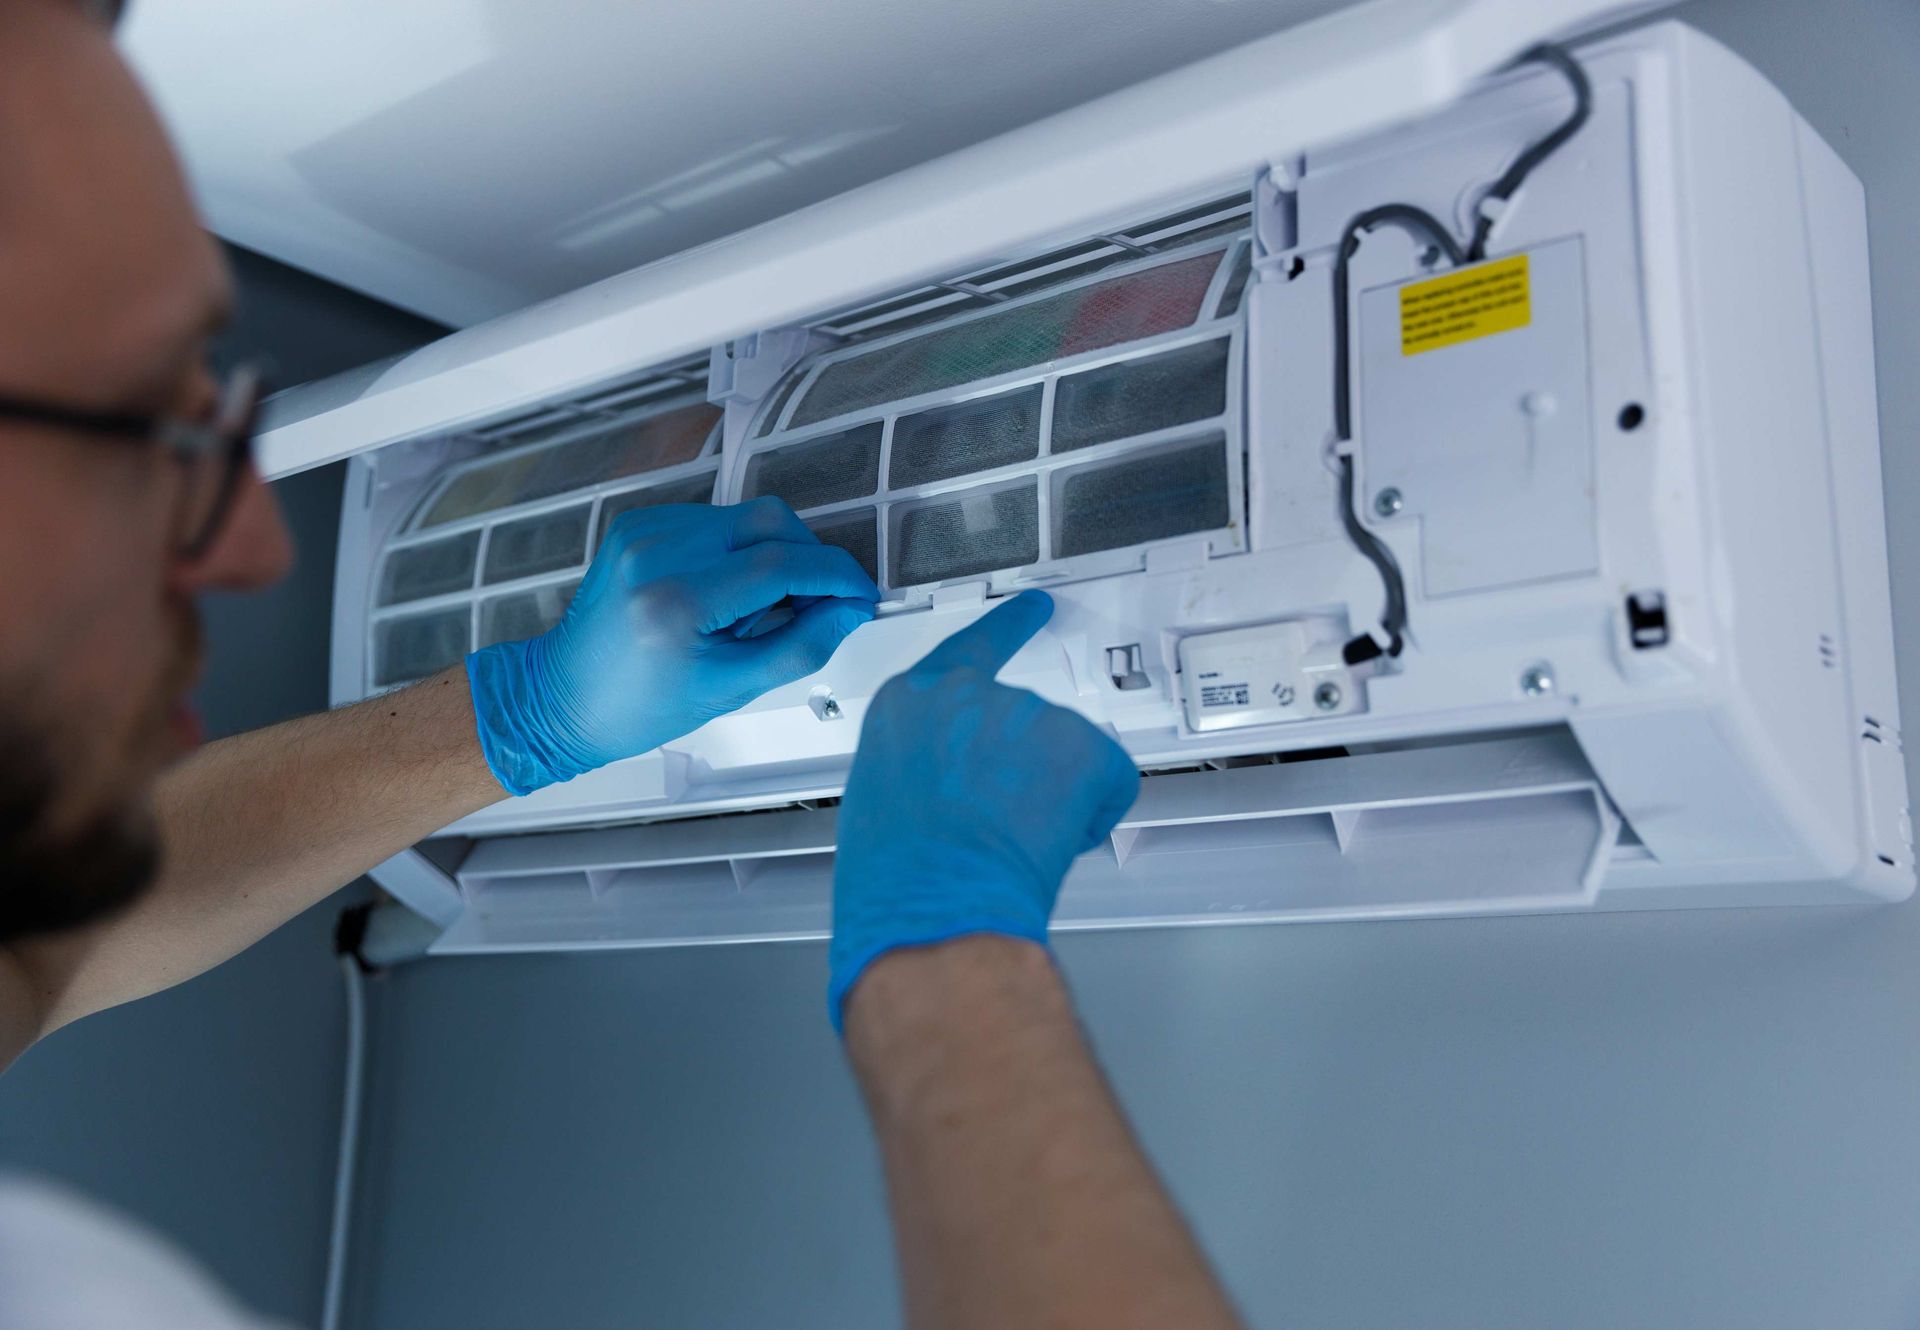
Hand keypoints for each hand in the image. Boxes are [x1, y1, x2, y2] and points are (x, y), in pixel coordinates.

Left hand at [467, 498, 879, 794]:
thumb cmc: (639, 705)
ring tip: (759, 609)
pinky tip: (727, 592)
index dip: (836, 576)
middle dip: (808, 559)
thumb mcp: (732, 688)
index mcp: (679, 599)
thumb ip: (801, 645)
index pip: (783, 563)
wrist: (563, 698)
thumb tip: (851, 609)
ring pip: (746, 517)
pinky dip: (738, 549)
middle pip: (770, 522)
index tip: (861, 595)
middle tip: (817, 604)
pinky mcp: (640, 523)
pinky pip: (715, 520)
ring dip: (773, 555)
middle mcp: (658, 550)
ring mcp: (644, 529)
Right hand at [828, 590, 1140, 1028]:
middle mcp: (971, 693)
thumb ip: (926, 767)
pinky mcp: (1082, 744)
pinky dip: (1092, 817)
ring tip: (1006, 843)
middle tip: (996, 826)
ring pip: (1064, 758)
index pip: (968, 648)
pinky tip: (1051, 844)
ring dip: (1050, 798)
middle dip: (1022, 770)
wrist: (933, 902)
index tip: (1034, 607)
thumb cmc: (895, 875)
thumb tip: (954, 790)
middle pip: (1021, 722)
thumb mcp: (883, 800)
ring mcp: (1029, 712)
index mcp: (911, 701)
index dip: (1008, 628)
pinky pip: (1108, 783)